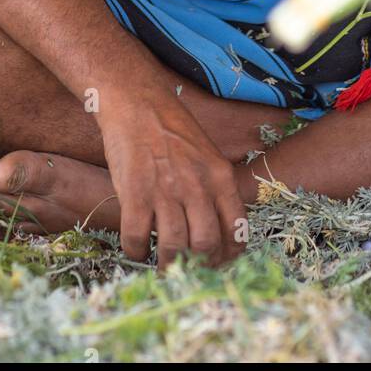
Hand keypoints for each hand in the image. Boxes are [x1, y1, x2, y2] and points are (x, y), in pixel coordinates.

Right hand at [97, 77, 247, 270]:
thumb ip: (214, 189)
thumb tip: (217, 232)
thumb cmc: (172, 128)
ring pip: (174, 248)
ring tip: (162, 265)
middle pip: (206, 245)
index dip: (228, 256)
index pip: (236, 230)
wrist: (138, 101)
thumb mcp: (207, 153)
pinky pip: (137, 238)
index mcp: (220, 176)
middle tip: (188, 269)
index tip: (217, 265)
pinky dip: (136, 252)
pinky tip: (136, 248)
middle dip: (198, 265)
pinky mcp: (135, 192)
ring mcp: (165, 190)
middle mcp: (197, 185)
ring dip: (167, 265)